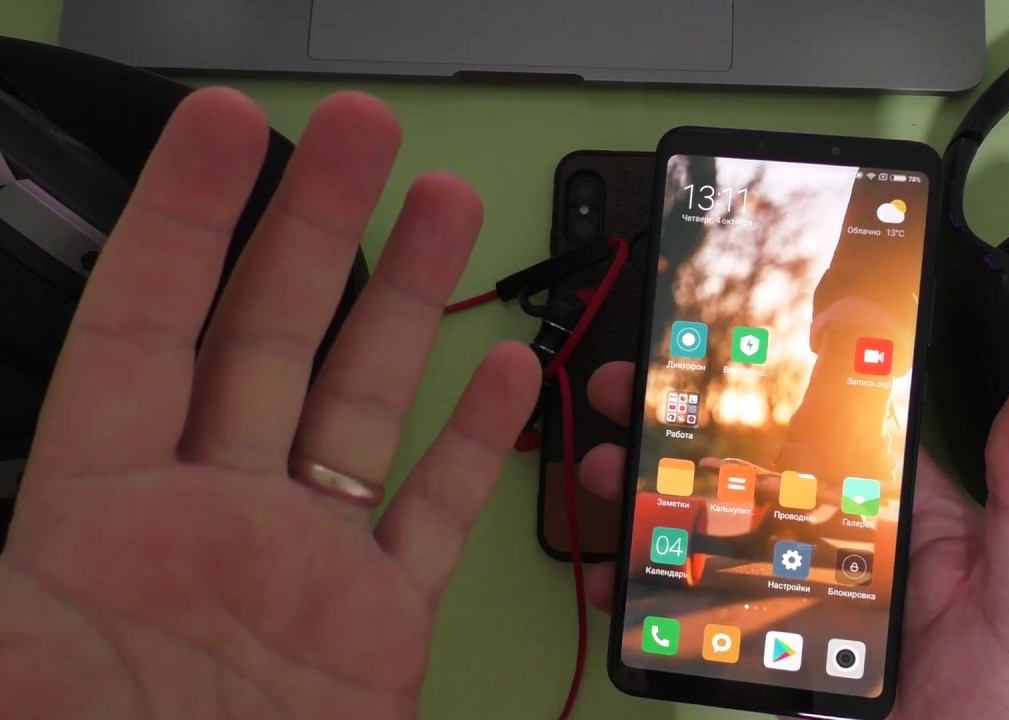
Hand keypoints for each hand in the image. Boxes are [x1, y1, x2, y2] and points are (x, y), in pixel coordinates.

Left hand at [0, 89, 539, 717]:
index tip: (224, 128)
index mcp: (94, 521)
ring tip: (444, 208)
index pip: (143, 328)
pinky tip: (503, 375)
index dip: (181, 220)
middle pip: (270, 339)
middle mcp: (206, 521)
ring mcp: (300, 568)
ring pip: (364, 405)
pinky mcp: (378, 629)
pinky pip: (429, 516)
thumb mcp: (7, 680)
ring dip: (407, 304)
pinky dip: (471, 445)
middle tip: (360, 136)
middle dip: (318, 225)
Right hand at [579, 363, 1008, 719]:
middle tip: (634, 392)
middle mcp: (848, 554)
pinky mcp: (767, 656)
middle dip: (691, 435)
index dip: (784, 392)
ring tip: (608, 469)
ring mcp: (801, 604)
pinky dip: (651, 592)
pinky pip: (701, 615)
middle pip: (759, 480)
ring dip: (658, 501)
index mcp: (909, 525)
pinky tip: (615, 574)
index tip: (732, 350)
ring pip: (719, 538)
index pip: (840, 441)